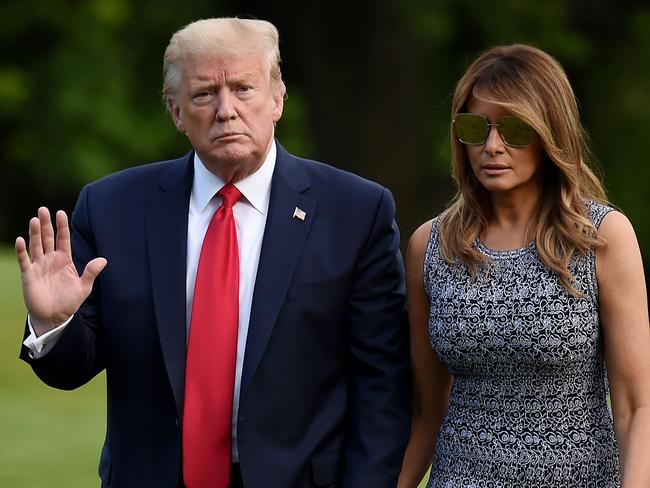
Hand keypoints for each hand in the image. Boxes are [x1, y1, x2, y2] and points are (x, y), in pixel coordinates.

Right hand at [15, 207, 106, 335]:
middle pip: (47, 238)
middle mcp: (50, 259)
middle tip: (43, 209)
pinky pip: (24, 260)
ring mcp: (39, 266)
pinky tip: (21, 240)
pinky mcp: (29, 275)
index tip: (61, 212)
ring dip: (35, 233)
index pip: (63, 239)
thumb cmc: (69, 301)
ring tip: (35, 220)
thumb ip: (91, 272)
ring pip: (36, 245)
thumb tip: (104, 259)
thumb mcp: (84, 287)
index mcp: (64, 260)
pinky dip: (22, 251)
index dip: (62, 226)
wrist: (55, 317)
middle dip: (46, 224)